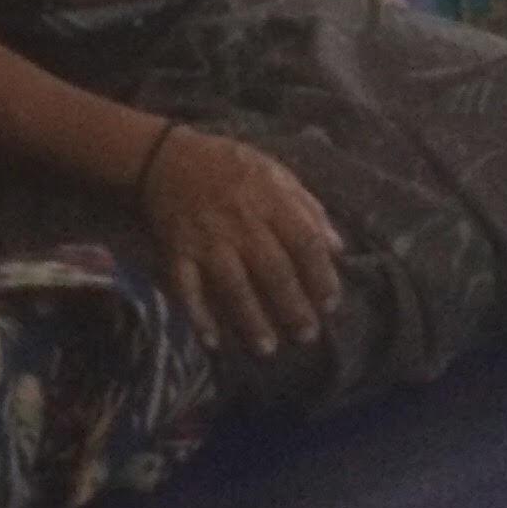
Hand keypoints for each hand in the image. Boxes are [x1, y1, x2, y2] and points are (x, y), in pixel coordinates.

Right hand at [136, 127, 343, 359]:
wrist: (167, 158)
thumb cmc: (230, 167)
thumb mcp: (276, 174)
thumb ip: (308, 209)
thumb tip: (338, 247)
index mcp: (270, 200)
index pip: (304, 242)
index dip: (321, 275)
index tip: (330, 303)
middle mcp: (241, 223)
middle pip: (273, 271)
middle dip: (292, 307)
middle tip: (307, 336)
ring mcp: (207, 240)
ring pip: (232, 285)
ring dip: (250, 320)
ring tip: (268, 349)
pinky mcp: (177, 251)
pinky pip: (187, 288)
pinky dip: (198, 315)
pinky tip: (213, 342)